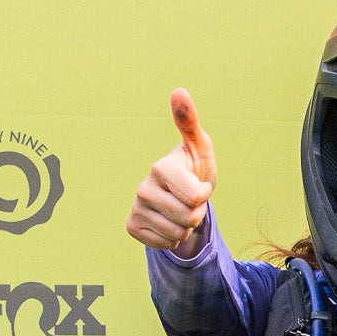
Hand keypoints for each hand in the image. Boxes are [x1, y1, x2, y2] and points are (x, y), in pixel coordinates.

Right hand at [126, 88, 215, 254]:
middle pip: (188, 218)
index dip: (204, 195)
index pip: (194, 197)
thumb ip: (190, 122)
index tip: (198, 184)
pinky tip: (167, 221)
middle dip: (196, 213)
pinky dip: (172, 238)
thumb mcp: (200, 148)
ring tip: (180, 209)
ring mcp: (136, 207)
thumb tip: (179, 91)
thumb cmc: (194, 168)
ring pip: (178, 234)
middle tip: (189, 200)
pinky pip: (165, 244)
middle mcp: (143, 187)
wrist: (180, 195)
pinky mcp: (132, 226)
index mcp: (161, 167)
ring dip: (186, 226)